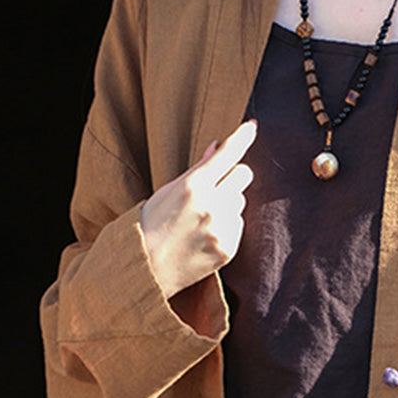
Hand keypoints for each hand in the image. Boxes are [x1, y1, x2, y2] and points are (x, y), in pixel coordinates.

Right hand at [139, 119, 257, 298]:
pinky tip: (205, 234)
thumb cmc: (150, 225)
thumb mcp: (167, 191)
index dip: (242, 137)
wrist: (144, 270)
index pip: (227, 154)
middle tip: (216, 185)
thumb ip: (197, 169)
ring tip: (201, 218)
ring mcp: (222, 228)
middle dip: (233, 175)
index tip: (253, 127)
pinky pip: (239, 224)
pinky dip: (227, 226)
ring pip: (241, 201)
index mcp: (193, 186)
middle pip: (244, 174)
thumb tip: (218, 146)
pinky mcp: (229, 248)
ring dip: (228, 203)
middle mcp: (212, 205)